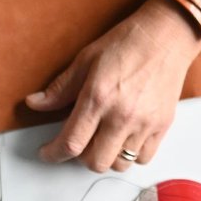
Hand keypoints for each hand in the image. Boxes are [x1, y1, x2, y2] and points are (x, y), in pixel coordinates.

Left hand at [25, 0, 200, 171]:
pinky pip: (144, 158)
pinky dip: (131, 155)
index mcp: (98, 98)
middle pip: (95, 162)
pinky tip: (124, 138)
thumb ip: (60, 89)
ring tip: (102, 139)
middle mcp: (121, 115)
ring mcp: (144, 123)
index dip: (53, 154)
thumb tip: (36, 103)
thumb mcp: (85, 60)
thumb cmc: (127, 44)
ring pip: (120, 164)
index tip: (48, 152)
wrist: (165, 37)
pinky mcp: (162, 126)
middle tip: (78, 142)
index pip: (71, 142)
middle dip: (80, 157)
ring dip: (106, 156)